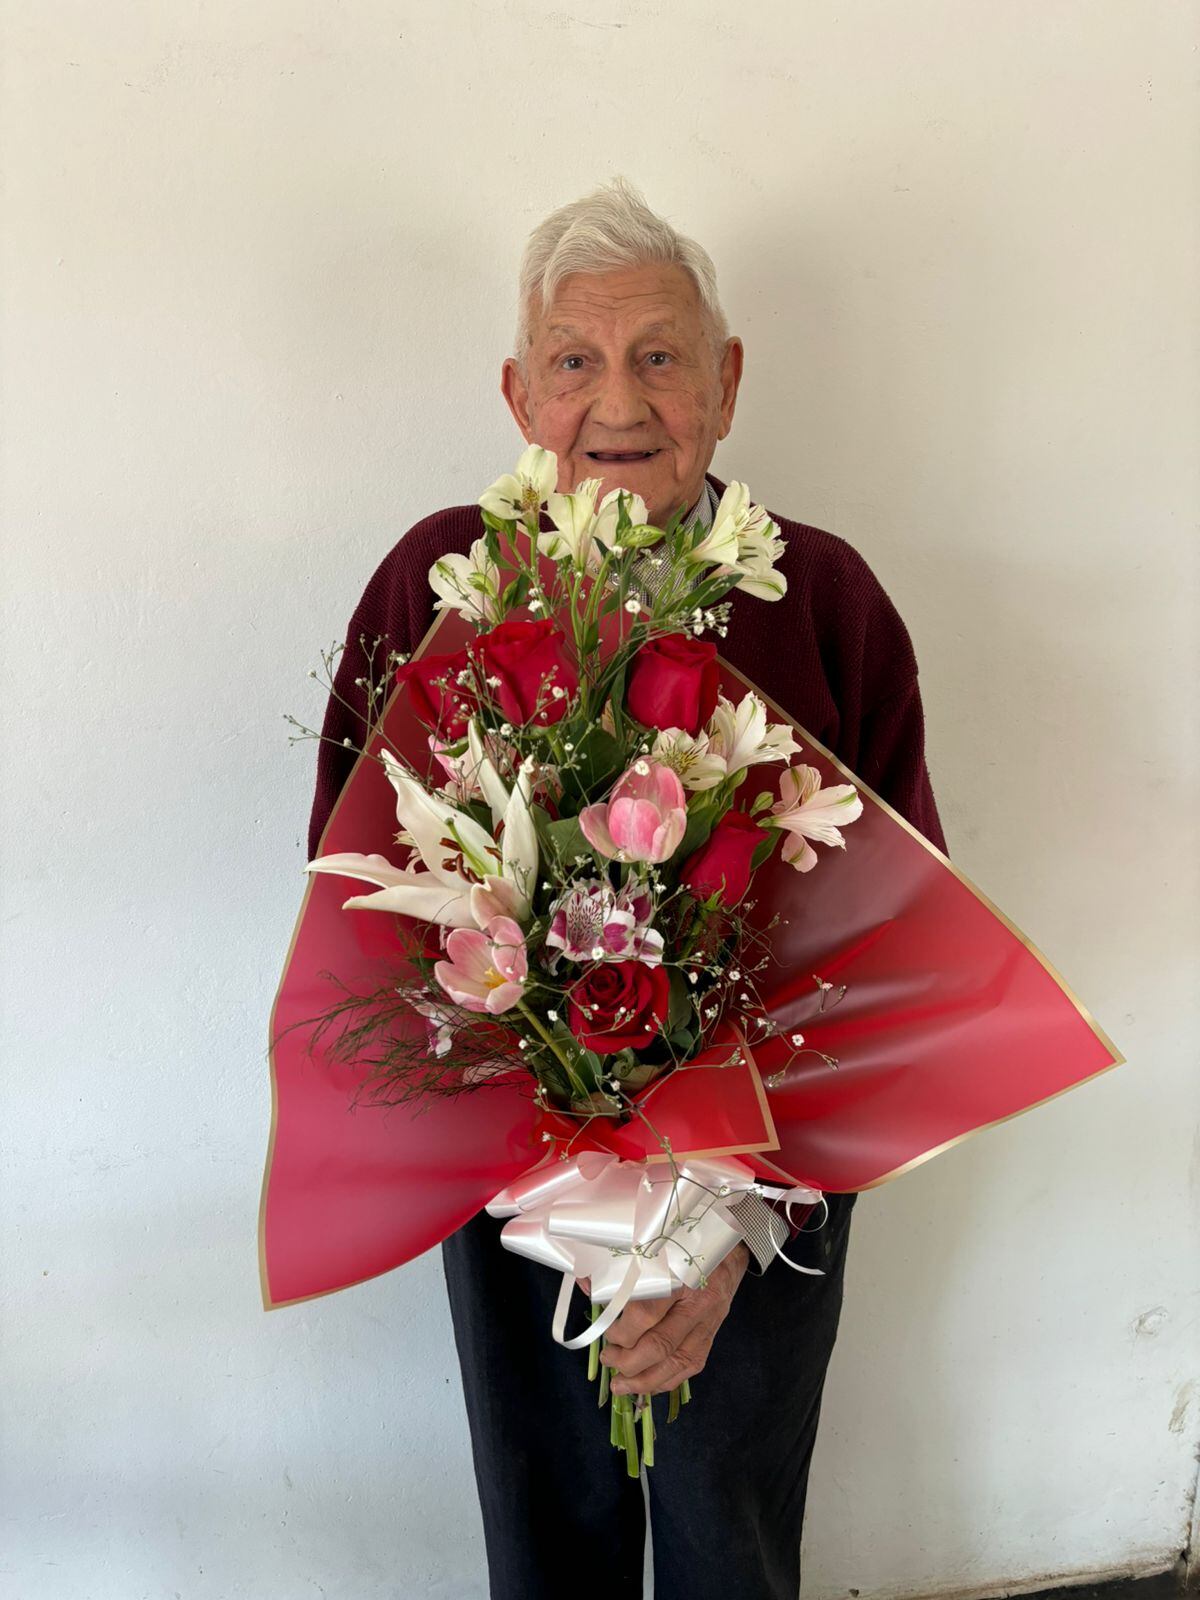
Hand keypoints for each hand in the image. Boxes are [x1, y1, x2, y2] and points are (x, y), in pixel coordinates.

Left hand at [600, 1242, 749, 1396]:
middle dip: (628, 1362)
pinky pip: (690, 1368)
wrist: (728, 1254)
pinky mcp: (711, 1337)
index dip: (622, 1331)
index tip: (607, 1332)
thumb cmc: (686, 1247)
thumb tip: (586, 1284)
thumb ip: (619, 1269)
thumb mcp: (654, 1251)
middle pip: (660, 1345)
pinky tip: (646, 1385)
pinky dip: (665, 1381)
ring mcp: (708, 1324)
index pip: (646, 1313)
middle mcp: (697, 1303)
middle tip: (608, 1359)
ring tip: (620, 1385)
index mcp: (679, 1276)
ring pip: (676, 1363)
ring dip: (644, 1381)